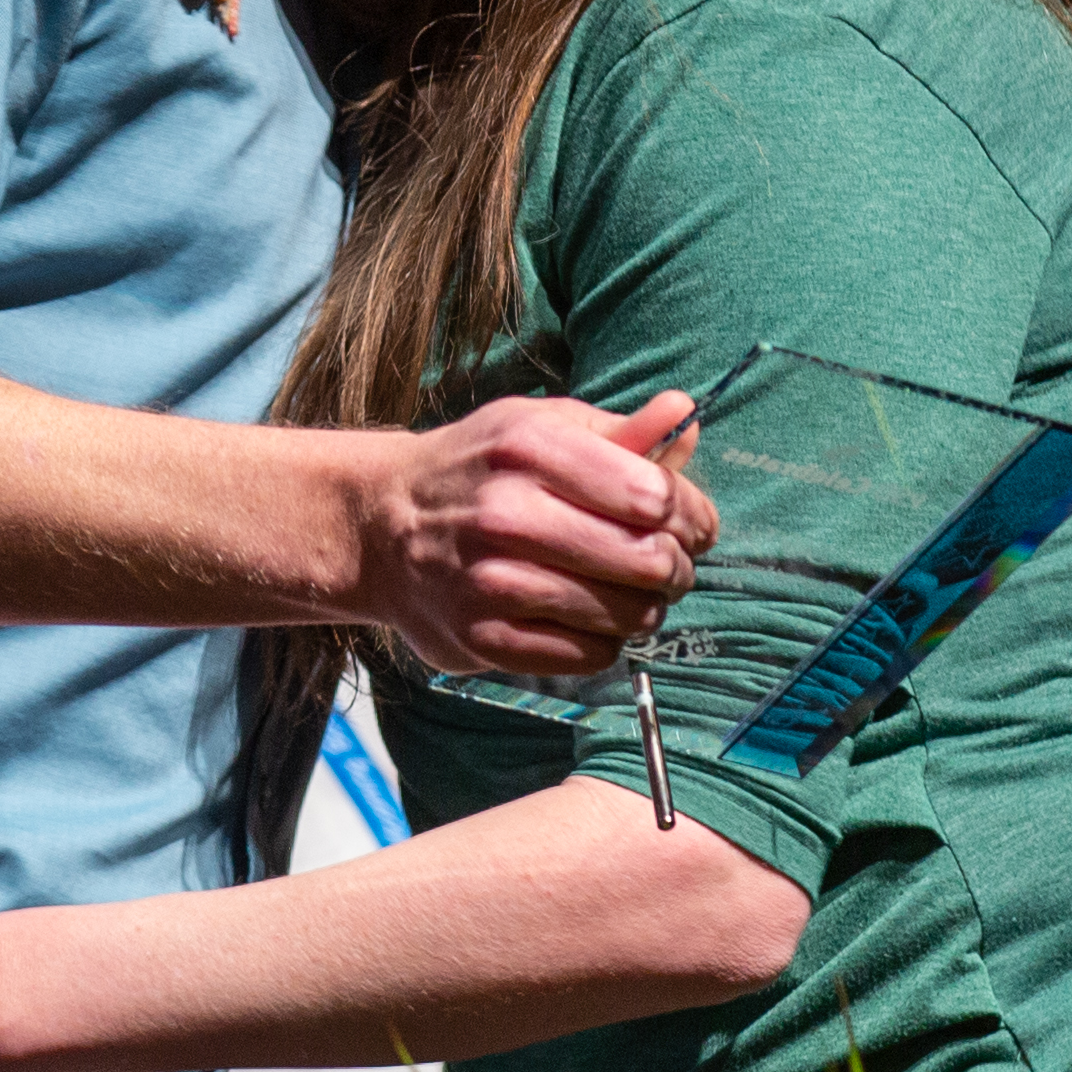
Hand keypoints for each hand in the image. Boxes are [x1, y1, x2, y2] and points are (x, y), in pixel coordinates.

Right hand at [360, 392, 714, 675]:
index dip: (691, 515)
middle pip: (648, 561)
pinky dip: (604, 642)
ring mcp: (491, 581)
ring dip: (645, 609)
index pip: (654, 496)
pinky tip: (588, 619)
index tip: (691, 524)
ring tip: (627, 592)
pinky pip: (589, 656)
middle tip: (667, 566)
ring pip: (626, 615)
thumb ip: (619, 431)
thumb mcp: (540, 427)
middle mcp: (507, 512)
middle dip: (676, 567)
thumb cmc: (479, 470)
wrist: (380, 525)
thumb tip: (685, 415)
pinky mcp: (483, 638)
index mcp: (530, 447)